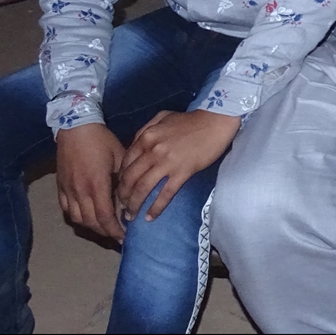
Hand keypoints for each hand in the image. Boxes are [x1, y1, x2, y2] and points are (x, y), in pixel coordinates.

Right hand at [55, 122, 126, 242]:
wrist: (75, 128)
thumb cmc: (101, 140)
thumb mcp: (120, 156)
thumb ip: (124, 177)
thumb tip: (129, 195)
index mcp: (97, 184)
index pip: (105, 216)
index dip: (115, 230)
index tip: (124, 236)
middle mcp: (80, 192)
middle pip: (92, 222)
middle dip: (105, 232)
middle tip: (117, 235)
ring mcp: (68, 191)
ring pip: (78, 219)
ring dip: (91, 227)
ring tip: (104, 228)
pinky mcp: (60, 187)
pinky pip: (66, 210)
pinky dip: (77, 218)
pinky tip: (86, 217)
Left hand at [117, 109, 239, 220]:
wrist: (215, 122)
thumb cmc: (190, 120)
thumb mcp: (162, 117)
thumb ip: (145, 129)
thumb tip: (134, 146)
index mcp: (146, 137)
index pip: (125, 163)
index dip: (120, 179)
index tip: (120, 189)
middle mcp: (152, 150)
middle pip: (130, 178)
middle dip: (122, 196)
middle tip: (122, 206)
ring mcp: (167, 162)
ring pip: (143, 188)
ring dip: (134, 204)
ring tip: (131, 215)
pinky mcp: (182, 172)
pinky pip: (165, 194)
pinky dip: (156, 208)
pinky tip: (150, 217)